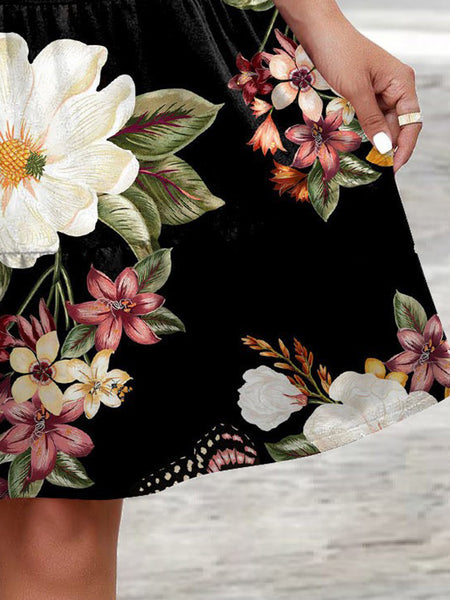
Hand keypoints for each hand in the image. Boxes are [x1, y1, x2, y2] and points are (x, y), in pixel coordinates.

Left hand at [274, 0, 421, 172]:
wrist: (319, 32)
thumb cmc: (340, 53)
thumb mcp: (356, 90)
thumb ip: (371, 120)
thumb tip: (386, 148)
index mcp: (401, 83)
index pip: (412, 122)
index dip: (404, 147)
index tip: (393, 168)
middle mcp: (395, 87)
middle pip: (398, 125)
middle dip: (387, 147)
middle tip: (374, 169)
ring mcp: (380, 89)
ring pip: (382, 123)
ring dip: (375, 140)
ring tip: (366, 160)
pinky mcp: (364, 91)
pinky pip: (369, 116)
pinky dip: (364, 130)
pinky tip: (357, 144)